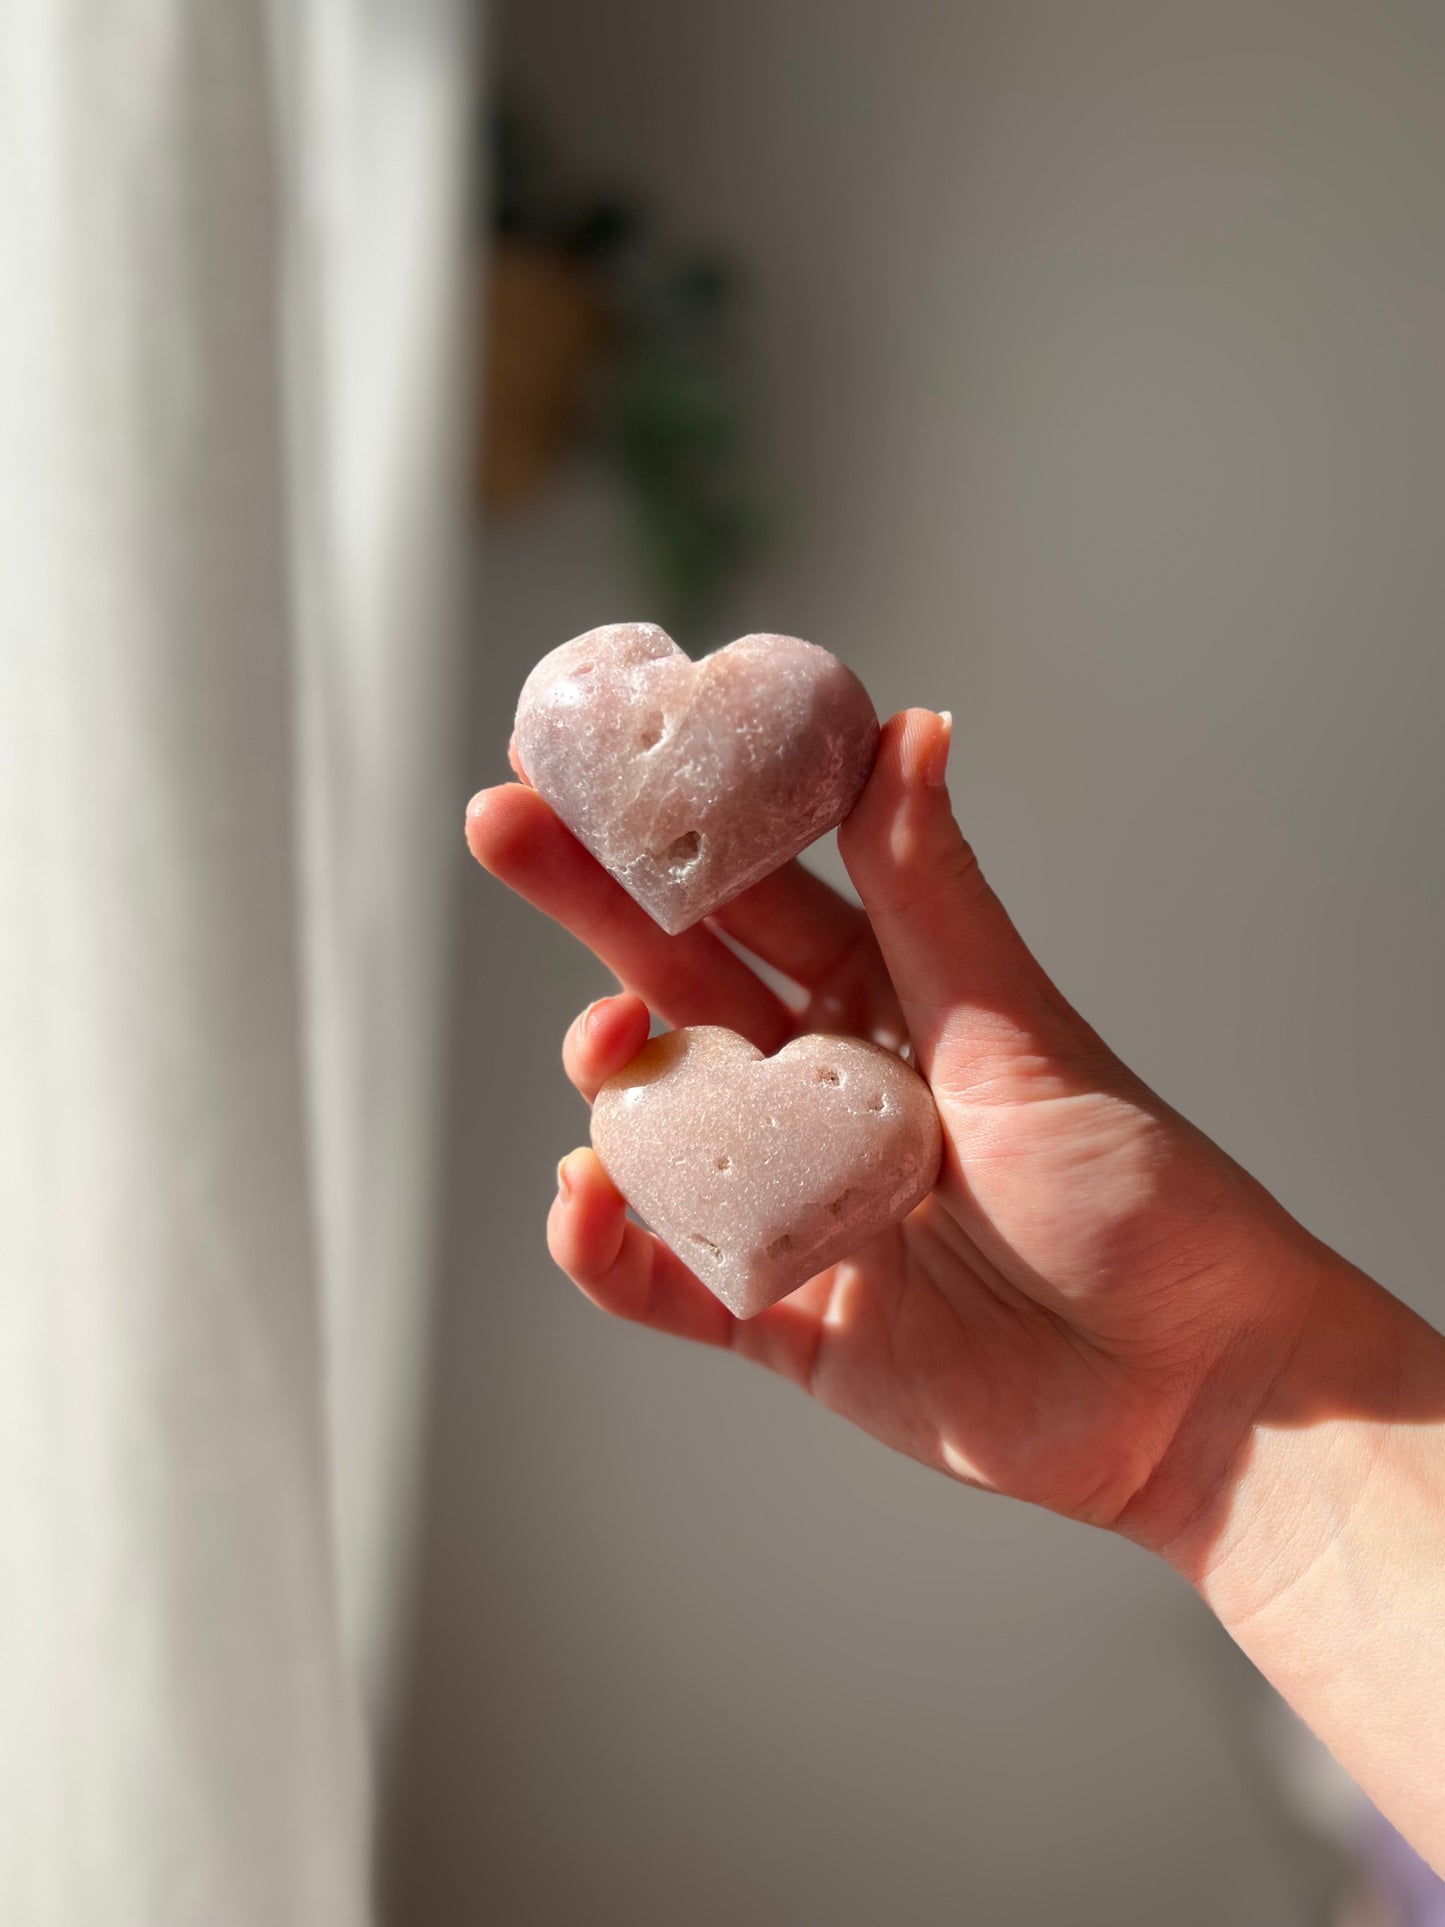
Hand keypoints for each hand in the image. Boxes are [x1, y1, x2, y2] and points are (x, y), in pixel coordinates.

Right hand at [466, 709, 1328, 1560]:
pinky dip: (607, 1245)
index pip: (757, 897)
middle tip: (497, 825)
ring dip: (611, 1075)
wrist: (1191, 1388)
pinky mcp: (782, 1312)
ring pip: (658, 1121)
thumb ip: (932, 894)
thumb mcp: (1017, 1031)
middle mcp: (829, 1089)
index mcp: (890, 1003)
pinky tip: (585, 1196)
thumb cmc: (1137, 1192)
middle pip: (681, 983)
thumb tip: (908, 723)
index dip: (675, 831)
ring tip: (606, 1045)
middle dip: (589, 908)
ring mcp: (796, 1199)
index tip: (594, 758)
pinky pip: (662, 1276)